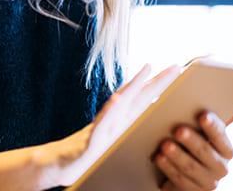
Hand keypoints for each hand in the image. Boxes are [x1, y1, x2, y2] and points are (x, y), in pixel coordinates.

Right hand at [49, 64, 180, 185]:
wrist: (56, 166)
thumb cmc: (86, 156)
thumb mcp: (112, 144)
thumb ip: (126, 131)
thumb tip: (146, 119)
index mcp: (120, 123)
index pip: (142, 100)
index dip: (158, 85)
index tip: (176, 72)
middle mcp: (112, 121)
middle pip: (137, 97)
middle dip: (157, 81)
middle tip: (176, 66)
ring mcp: (101, 129)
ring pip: (119, 104)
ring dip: (133, 85)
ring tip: (147, 68)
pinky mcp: (90, 143)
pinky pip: (100, 126)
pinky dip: (109, 113)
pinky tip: (116, 100)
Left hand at [155, 103, 232, 190]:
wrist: (189, 174)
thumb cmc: (199, 145)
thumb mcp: (210, 133)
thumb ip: (224, 118)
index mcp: (227, 150)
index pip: (221, 137)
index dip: (213, 127)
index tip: (203, 115)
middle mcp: (221, 168)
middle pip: (205, 152)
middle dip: (191, 140)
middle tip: (178, 129)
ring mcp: (207, 182)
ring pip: (190, 167)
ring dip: (176, 155)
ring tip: (165, 145)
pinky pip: (178, 179)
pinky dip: (168, 168)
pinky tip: (159, 157)